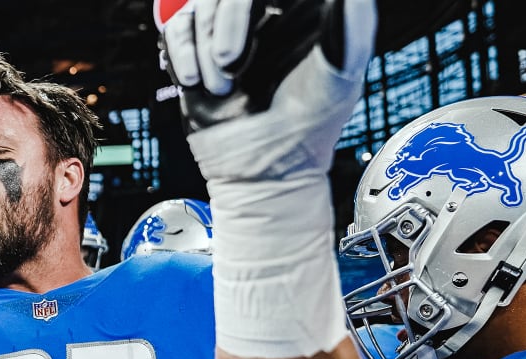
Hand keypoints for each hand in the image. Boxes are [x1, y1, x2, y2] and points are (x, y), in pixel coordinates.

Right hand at [161, 0, 374, 180]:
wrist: (261, 174)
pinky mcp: (196, 53)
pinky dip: (181, 52)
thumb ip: (350, 29)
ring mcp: (228, 32)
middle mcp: (266, 15)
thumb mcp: (340, 76)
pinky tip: (195, 83)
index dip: (244, 6)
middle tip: (231, 66)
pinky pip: (176, 26)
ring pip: (200, 5)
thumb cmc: (308, 132)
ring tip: (220, 90)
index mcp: (303, 12)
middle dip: (223, 25)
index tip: (251, 35)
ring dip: (202, 48)